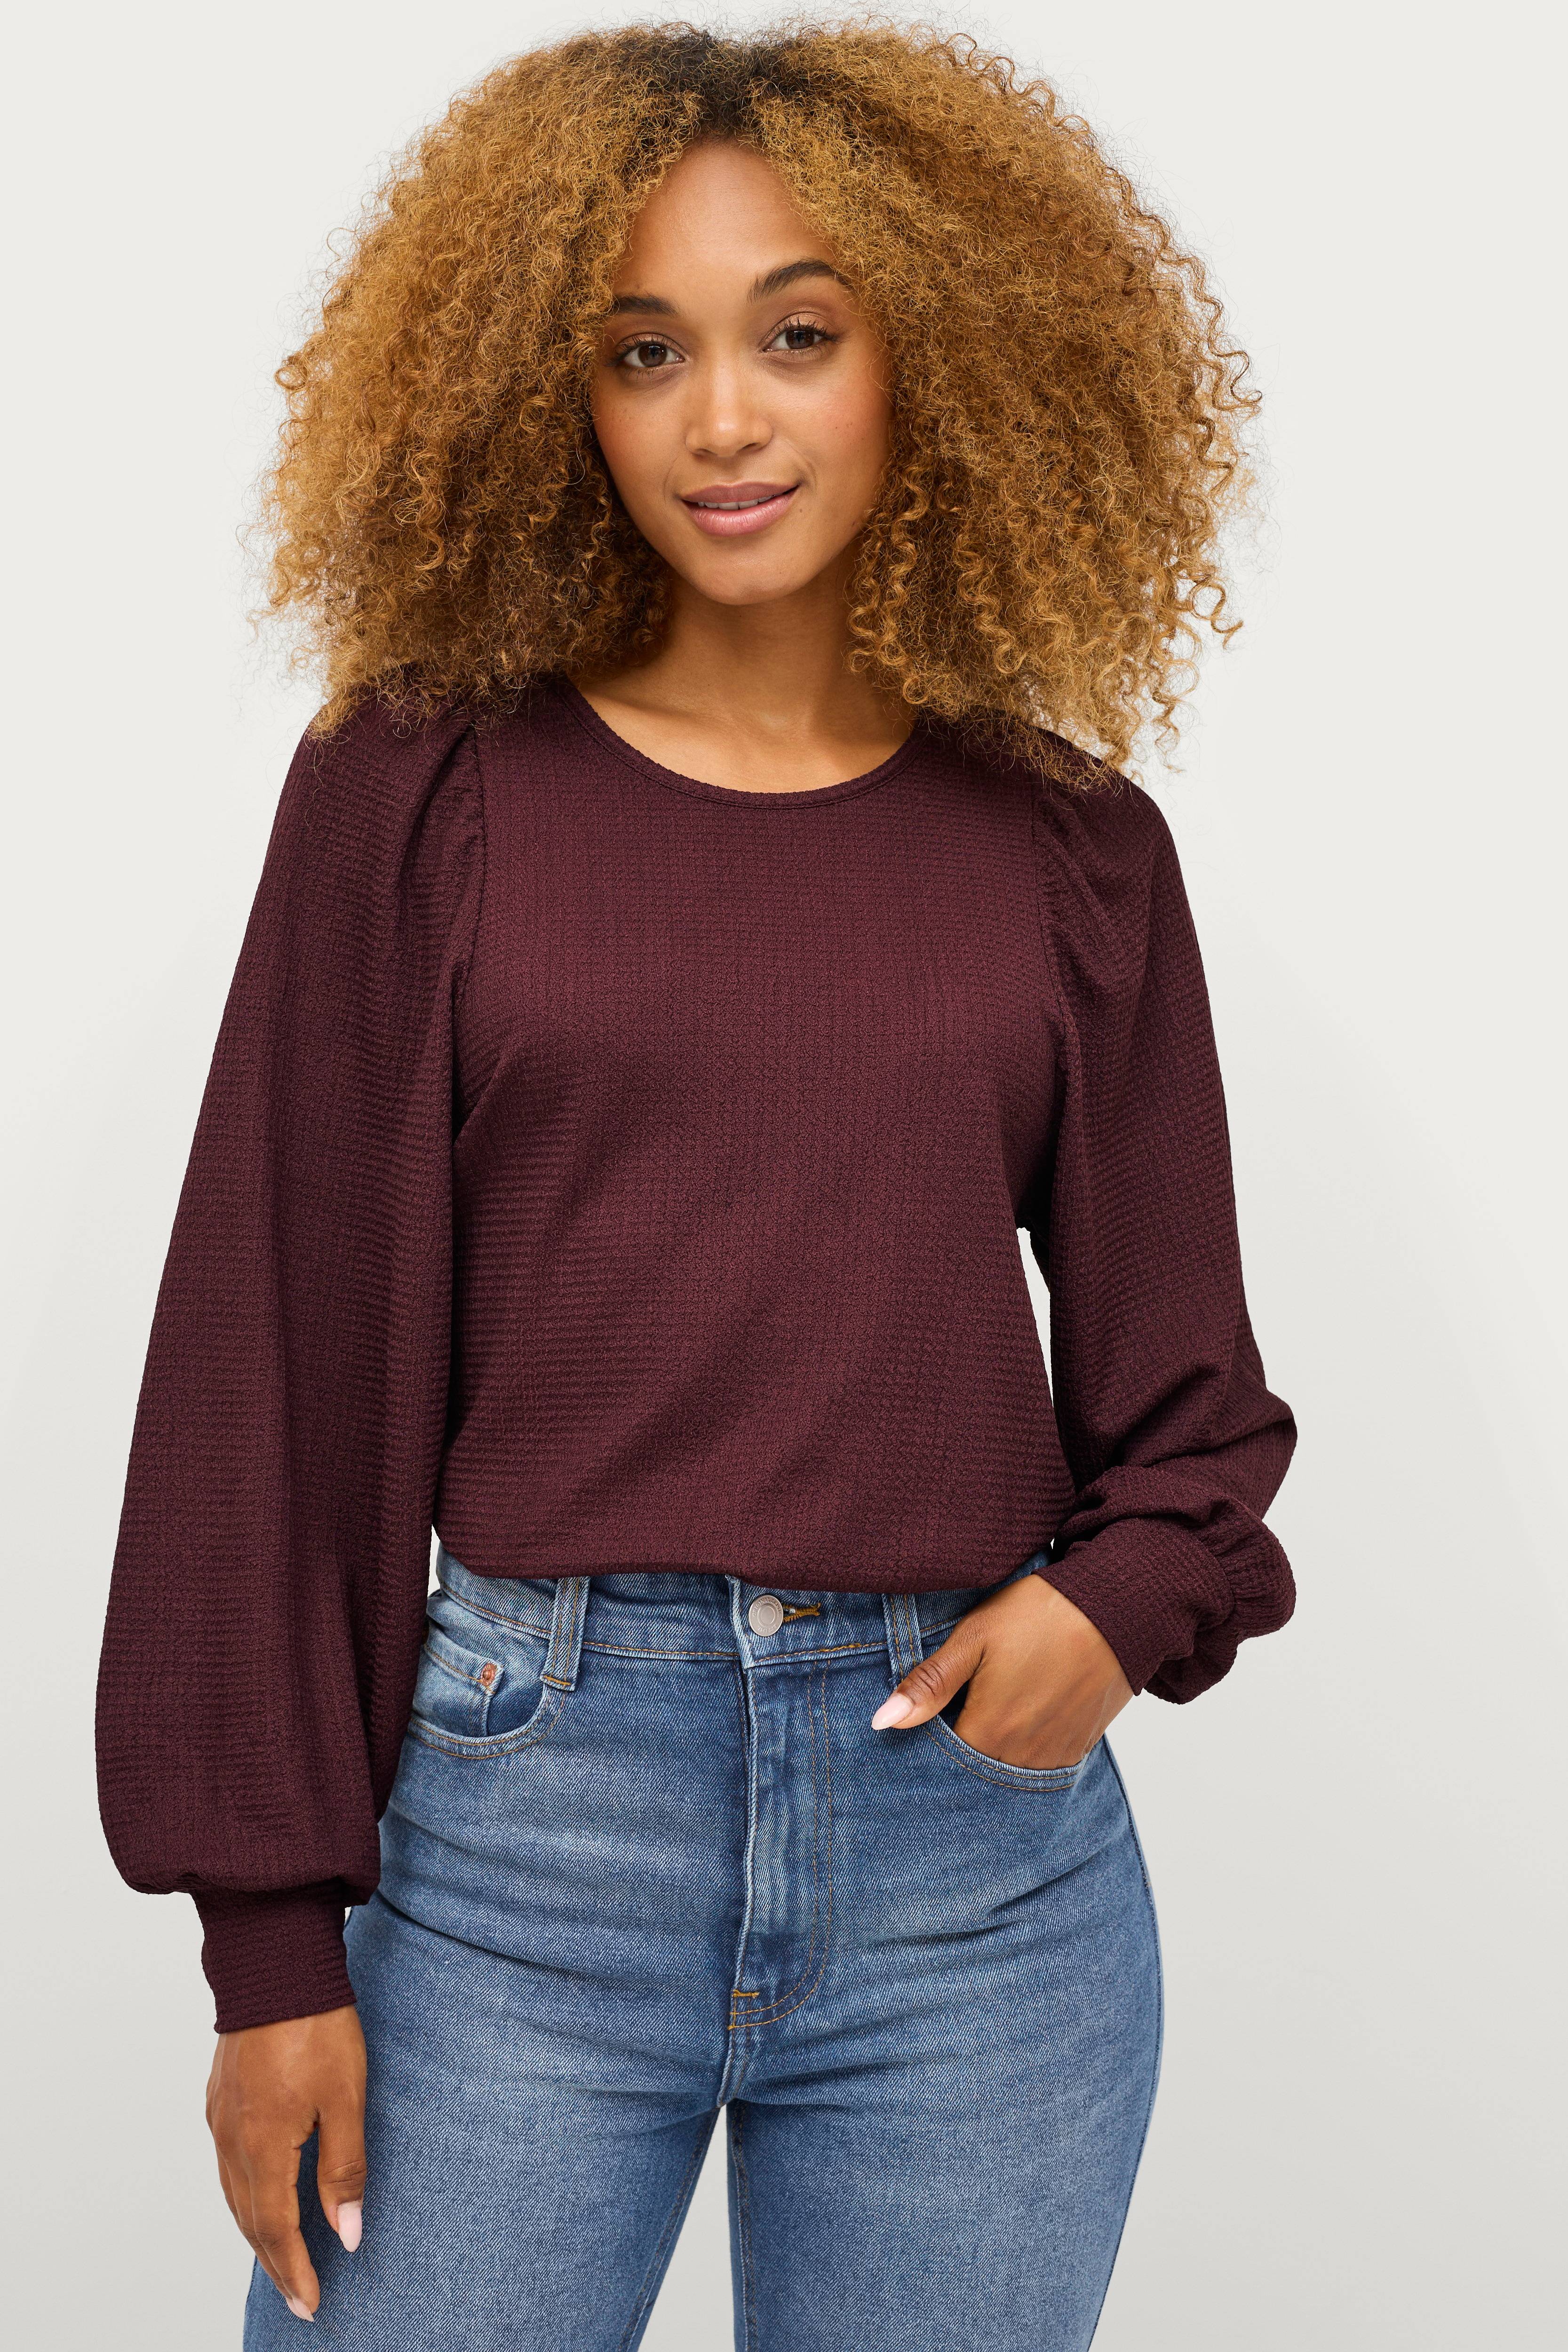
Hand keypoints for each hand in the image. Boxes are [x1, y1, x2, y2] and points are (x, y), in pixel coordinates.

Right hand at [206, 2002, 366, 2323]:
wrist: (276, 1964)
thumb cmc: (317, 2024)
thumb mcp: (346, 2099)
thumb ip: (345, 2168)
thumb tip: (347, 2233)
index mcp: (263, 2144)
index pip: (276, 2227)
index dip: (294, 2270)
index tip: (311, 2302)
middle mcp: (232, 2138)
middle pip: (250, 2219)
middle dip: (275, 2262)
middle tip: (298, 2296)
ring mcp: (220, 2117)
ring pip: (233, 2195)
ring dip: (256, 2233)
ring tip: (280, 2260)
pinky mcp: (219, 2098)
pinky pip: (227, 2165)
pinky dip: (243, 2196)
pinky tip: (258, 2198)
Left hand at [870, 1572, 1133, 1768]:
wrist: (1119, 1607)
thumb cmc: (1040, 1614)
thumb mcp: (975, 1637)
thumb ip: (929, 1684)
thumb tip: (881, 1722)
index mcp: (990, 1731)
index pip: (942, 1759)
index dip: (930, 1739)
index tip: (930, 1716)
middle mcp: (1023, 1756)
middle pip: (975, 1769)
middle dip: (961, 1748)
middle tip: (961, 1707)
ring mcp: (1055, 1755)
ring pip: (1008, 1769)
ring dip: (994, 1749)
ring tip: (993, 1706)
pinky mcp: (1080, 1746)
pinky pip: (1041, 1763)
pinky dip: (1025, 1747)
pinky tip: (1023, 1713)